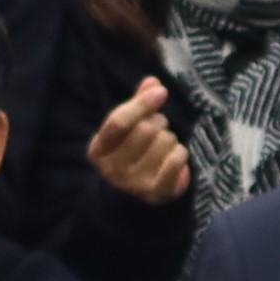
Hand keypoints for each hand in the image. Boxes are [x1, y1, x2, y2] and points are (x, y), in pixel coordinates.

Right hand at [88, 77, 193, 207]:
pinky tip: (174, 157)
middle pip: (145, 130)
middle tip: (158, 127)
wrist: (133, 199)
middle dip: (158, 122)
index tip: (161, 92)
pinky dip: (181, 152)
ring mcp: (134, 183)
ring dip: (170, 138)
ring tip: (163, 145)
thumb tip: (152, 81)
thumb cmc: (130, 154)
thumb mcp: (126, 129)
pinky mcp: (156, 193)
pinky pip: (177, 159)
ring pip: (165, 142)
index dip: (142, 103)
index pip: (119, 121)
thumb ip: (137, 104)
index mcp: (98, 150)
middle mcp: (112, 169)